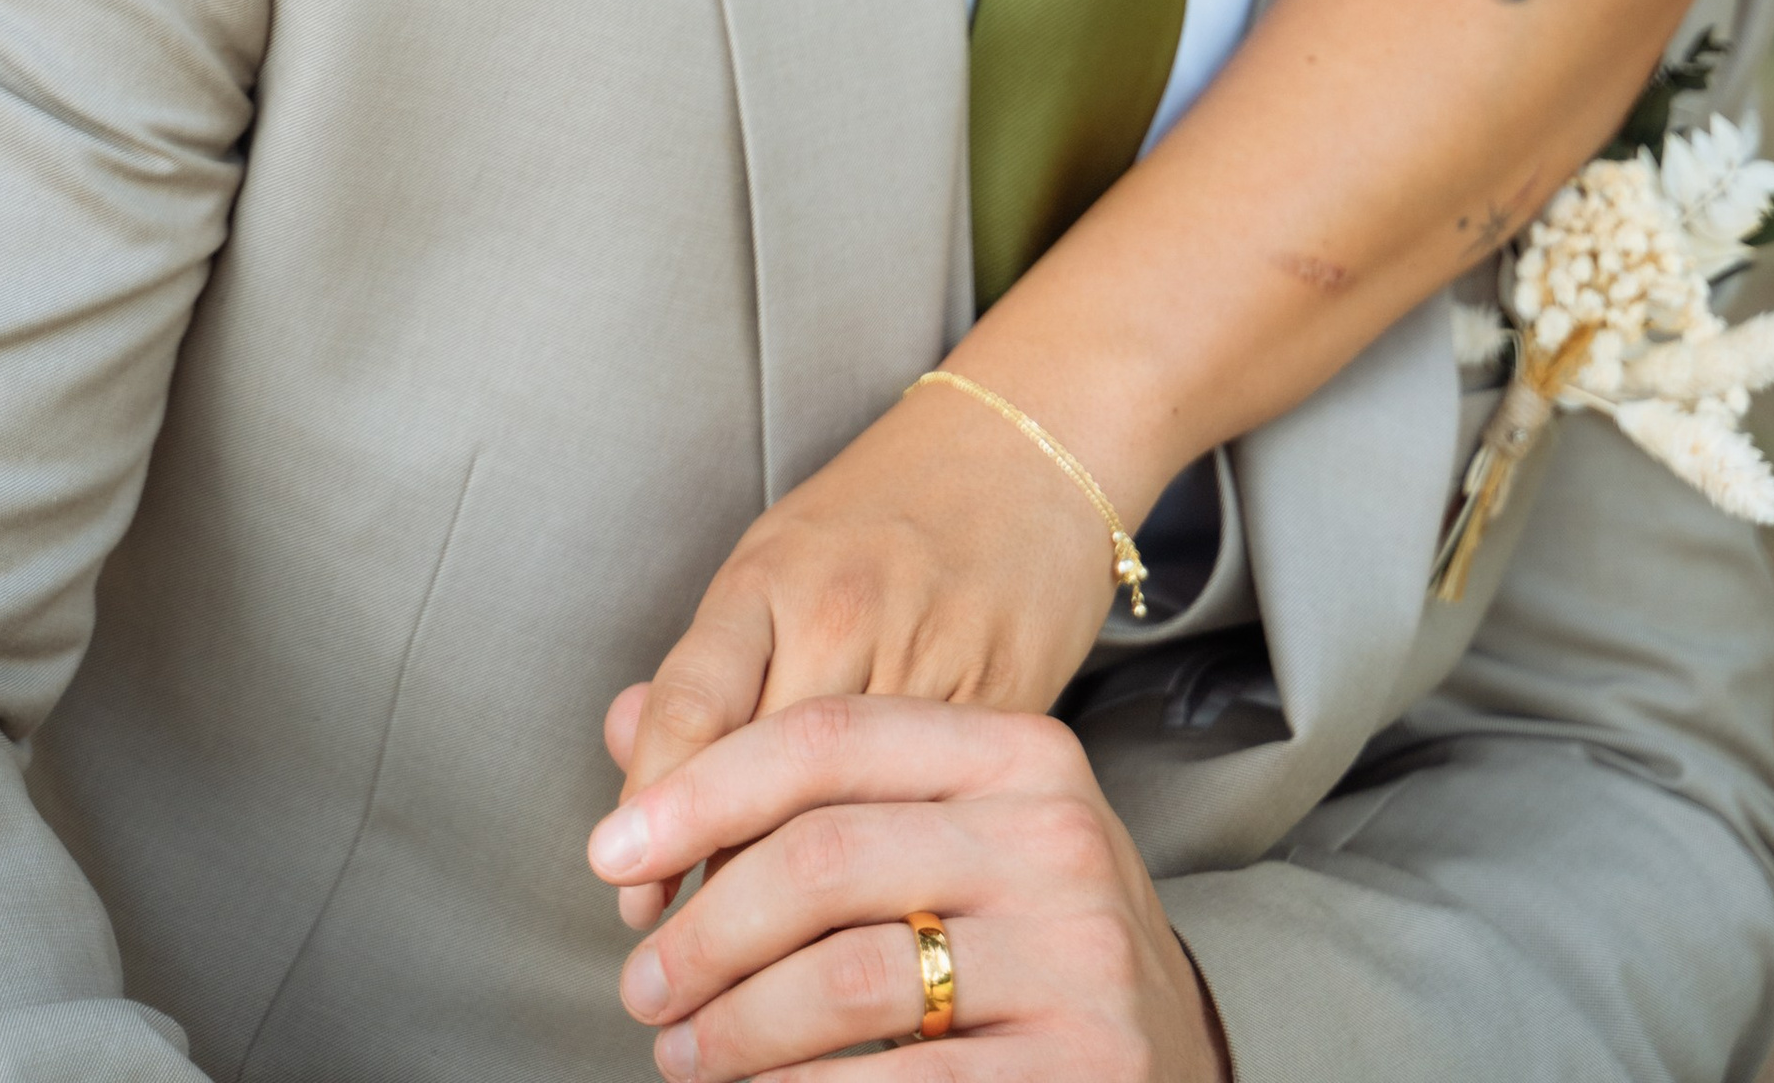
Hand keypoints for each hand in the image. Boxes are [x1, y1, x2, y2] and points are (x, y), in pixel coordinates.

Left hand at [589, 694, 1228, 1080]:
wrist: (1163, 1063)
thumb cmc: (1020, 940)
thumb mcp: (945, 833)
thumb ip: (802, 778)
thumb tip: (623, 724)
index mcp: (1022, 753)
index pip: (829, 742)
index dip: (701, 794)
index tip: (610, 856)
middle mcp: (1058, 838)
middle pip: (823, 859)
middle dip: (705, 932)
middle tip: (643, 988)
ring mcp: (1079, 957)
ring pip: (846, 980)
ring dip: (734, 1029)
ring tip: (684, 1055)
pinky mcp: (1079, 1067)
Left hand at [605, 386, 1120, 927]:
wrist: (1031, 448)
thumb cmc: (888, 510)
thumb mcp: (777, 561)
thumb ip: (706, 664)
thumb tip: (625, 754)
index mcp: (773, 579)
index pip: (690, 709)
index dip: (650, 815)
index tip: (624, 890)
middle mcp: (847, 617)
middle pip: (765, 781)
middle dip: (718, 880)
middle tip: (685, 961)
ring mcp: (933, 661)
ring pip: (850, 813)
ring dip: (803, 902)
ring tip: (761, 967)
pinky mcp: (1007, 707)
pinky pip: (934, 817)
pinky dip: (895, 878)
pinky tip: (869, 919)